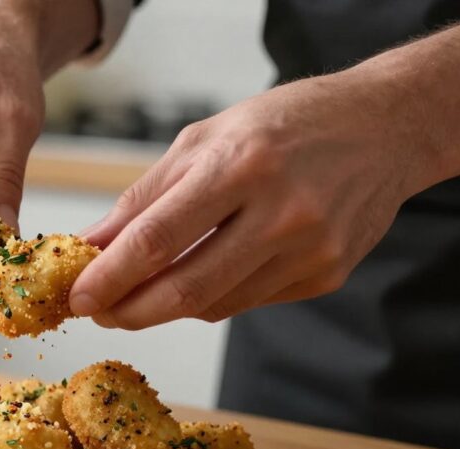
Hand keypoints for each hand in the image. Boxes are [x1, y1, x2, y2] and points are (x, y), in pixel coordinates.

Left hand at [70, 72, 426, 328]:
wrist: (383, 129)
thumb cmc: (281, 125)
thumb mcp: (201, 140)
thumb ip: (143, 198)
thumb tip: (90, 246)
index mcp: (241, 166)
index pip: (158, 239)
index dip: (110, 277)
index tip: (77, 298)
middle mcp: (281, 213)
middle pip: (185, 289)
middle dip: (129, 311)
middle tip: (98, 312)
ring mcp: (310, 251)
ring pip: (213, 305)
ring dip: (164, 308)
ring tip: (136, 294)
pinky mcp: (327, 276)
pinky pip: (246, 302)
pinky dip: (208, 298)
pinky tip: (194, 280)